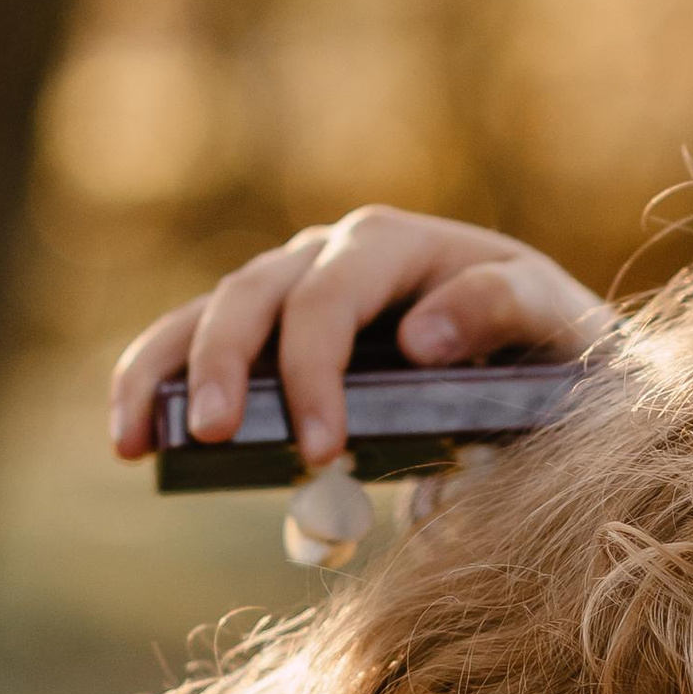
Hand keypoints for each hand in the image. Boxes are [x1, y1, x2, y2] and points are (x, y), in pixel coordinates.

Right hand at [109, 206, 612, 467]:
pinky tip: (131, 439)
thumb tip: (419, 334)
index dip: (314, 367)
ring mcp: (297, 289)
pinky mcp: (274, 334)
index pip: (333, 296)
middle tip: (216, 440)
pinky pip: (196, 344)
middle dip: (226, 366)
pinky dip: (156, 383)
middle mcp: (337, 254)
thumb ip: (505, 308)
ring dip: (166, 372)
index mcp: (402, 246)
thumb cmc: (561, 350)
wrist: (558, 365)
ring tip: (136, 441)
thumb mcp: (560, 325)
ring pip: (209, 312)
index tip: (320, 447)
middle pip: (255, 294)